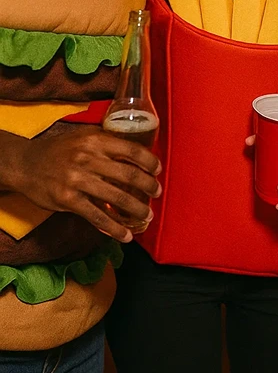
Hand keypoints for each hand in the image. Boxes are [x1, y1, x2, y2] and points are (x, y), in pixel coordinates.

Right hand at [1, 125, 161, 242]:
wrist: (25, 164)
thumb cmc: (58, 150)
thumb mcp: (82, 137)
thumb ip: (106, 143)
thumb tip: (135, 153)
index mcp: (95, 140)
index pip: (131, 150)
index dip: (149, 161)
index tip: (157, 170)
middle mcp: (88, 158)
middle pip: (128, 174)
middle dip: (148, 186)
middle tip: (157, 193)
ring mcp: (78, 180)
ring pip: (116, 197)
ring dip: (136, 209)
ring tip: (147, 215)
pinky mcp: (68, 200)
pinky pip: (97, 216)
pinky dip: (114, 228)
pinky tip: (125, 235)